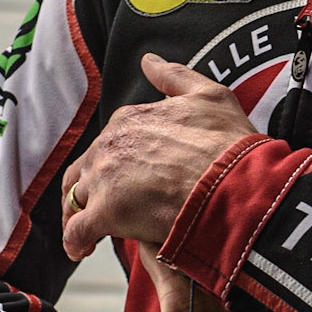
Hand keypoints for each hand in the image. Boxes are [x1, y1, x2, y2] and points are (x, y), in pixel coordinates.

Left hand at [62, 53, 254, 261]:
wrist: (235, 184)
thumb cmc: (229, 144)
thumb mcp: (209, 95)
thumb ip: (175, 77)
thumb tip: (149, 61)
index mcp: (131, 118)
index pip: (110, 143)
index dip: (115, 164)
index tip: (126, 181)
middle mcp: (111, 144)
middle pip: (86, 169)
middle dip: (90, 190)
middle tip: (100, 211)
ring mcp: (106, 177)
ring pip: (77, 198)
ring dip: (80, 215)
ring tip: (89, 234)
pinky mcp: (107, 212)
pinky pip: (78, 230)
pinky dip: (76, 241)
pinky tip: (83, 250)